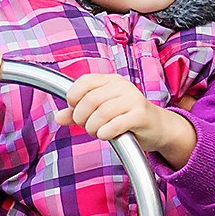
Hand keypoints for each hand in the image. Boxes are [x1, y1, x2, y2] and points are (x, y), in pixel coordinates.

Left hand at [55, 73, 193, 163]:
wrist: (157, 127)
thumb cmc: (127, 117)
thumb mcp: (101, 112)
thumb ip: (78, 113)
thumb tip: (57, 117)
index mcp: (111, 80)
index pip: (84, 81)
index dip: (73, 97)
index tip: (75, 110)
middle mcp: (122, 86)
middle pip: (90, 100)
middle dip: (82, 118)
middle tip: (86, 126)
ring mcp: (133, 99)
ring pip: (101, 114)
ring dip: (93, 128)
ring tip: (97, 132)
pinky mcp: (140, 115)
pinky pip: (115, 124)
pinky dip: (105, 133)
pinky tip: (107, 135)